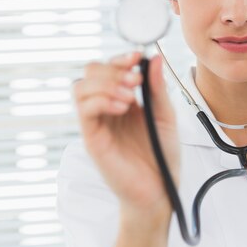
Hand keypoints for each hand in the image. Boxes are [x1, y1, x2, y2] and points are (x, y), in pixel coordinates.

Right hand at [72, 52, 178, 219]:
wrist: (159, 190)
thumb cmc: (162, 156)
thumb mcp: (166, 116)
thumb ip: (158, 88)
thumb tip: (154, 58)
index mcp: (124, 99)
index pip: (110, 68)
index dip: (120, 58)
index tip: (137, 56)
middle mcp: (106, 108)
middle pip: (90, 72)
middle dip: (112, 69)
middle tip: (135, 80)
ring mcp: (97, 122)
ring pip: (80, 88)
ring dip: (105, 84)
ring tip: (130, 97)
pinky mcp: (92, 138)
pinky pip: (84, 111)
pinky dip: (101, 101)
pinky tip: (123, 108)